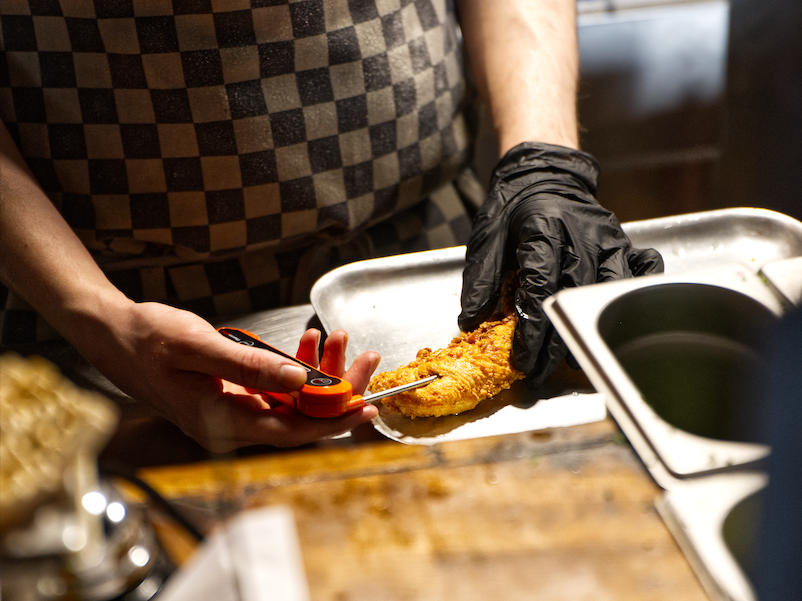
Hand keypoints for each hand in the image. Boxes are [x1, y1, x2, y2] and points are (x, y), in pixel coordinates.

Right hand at [77, 301, 379, 451]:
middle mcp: (229, 420)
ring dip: (318, 374)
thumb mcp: (198, 346)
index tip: (365, 410)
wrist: (112, 332)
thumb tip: (299, 378)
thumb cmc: (146, 339)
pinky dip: (295, 367)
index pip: (289, 431)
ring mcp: (231, 407)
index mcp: (219, 418)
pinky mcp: (231, 392)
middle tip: (365, 363)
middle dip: (336, 392)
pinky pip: (274, 386)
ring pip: (289, 399)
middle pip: (297, 417)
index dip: (331, 423)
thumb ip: (249, 365)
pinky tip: (308, 344)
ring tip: (340, 341)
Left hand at [459, 142, 662, 386]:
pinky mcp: (624, 242)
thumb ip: (481, 279)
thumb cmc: (512, 207)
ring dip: (592, 329)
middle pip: (575, 296)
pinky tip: (619, 320)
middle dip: (557, 342)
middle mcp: (580, 233)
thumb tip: (471, 321)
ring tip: (575, 361)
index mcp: (542, 228)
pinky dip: (634, 296)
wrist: (543, 173)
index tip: (523, 359)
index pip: (540, 286)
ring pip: (610, 289)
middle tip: (541, 373)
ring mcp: (608, 238)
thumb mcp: (485, 236)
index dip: (532, 329)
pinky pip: (642, 270)